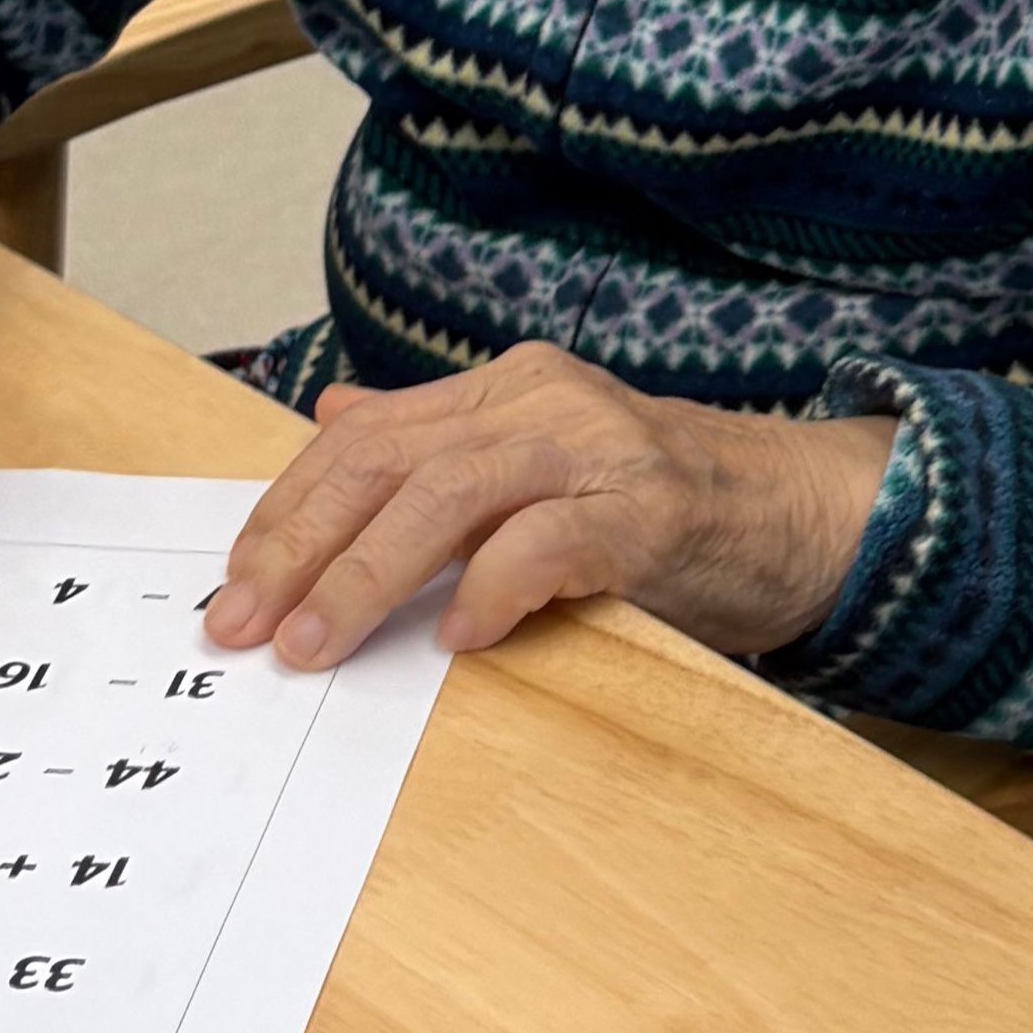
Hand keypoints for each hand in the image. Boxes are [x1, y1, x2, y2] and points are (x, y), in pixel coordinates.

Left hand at [203, 344, 898, 668]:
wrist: (796, 515)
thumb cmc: (655, 507)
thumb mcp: (536, 458)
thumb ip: (437, 440)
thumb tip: (329, 418)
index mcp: (503, 388)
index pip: (362, 440)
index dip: (288, 512)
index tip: (236, 586)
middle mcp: (540, 402)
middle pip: (387, 462)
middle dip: (301, 547)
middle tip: (246, 625)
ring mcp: (596, 449)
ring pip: (447, 496)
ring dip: (366, 576)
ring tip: (317, 644)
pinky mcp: (647, 510)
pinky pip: (546, 542)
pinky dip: (489, 590)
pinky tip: (455, 637)